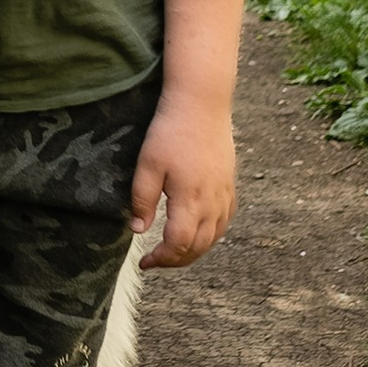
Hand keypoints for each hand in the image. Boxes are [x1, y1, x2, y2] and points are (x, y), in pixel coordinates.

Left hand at [130, 90, 235, 269]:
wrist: (202, 104)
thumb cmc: (170, 132)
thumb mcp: (147, 165)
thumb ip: (142, 200)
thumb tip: (138, 230)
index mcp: (189, 200)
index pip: (178, 245)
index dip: (162, 259)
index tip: (145, 262)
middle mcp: (212, 202)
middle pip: (199, 247)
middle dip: (177, 260)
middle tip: (156, 261)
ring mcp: (224, 194)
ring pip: (215, 237)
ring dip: (195, 250)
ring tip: (175, 251)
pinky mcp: (230, 185)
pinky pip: (225, 221)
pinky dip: (212, 235)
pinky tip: (200, 233)